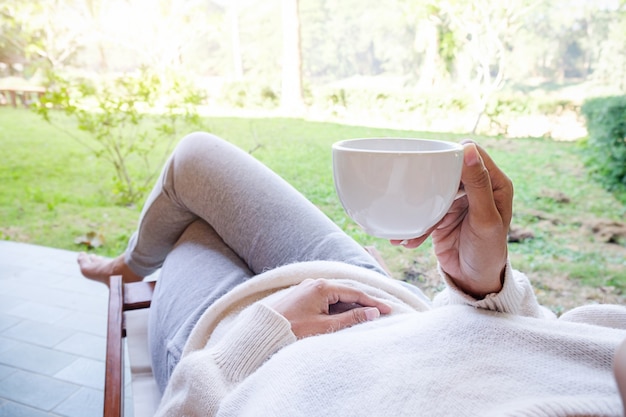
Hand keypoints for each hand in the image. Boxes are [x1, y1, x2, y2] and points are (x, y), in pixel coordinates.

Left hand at [268, 278, 391, 338]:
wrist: (264, 331)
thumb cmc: (292, 330)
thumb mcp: (324, 326)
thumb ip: (350, 318)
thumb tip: (372, 313)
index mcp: (321, 287)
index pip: (354, 293)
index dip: (373, 303)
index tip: (388, 310)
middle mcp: (315, 283)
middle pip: (346, 292)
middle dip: (364, 303)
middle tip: (382, 312)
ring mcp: (308, 289)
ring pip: (336, 296)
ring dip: (351, 306)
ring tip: (367, 316)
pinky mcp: (303, 297)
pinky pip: (326, 300)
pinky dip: (338, 307)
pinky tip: (345, 315)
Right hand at [391, 141, 512, 297]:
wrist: (475, 281)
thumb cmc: (489, 252)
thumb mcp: (485, 219)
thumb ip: (478, 184)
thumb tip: (467, 149)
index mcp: (495, 183)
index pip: (473, 153)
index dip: (454, 154)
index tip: (433, 164)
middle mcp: (477, 188)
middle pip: (448, 169)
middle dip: (428, 180)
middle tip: (411, 189)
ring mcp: (457, 201)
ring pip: (432, 191)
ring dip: (417, 207)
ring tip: (403, 222)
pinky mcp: (441, 215)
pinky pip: (424, 212)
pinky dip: (414, 225)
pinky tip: (405, 240)